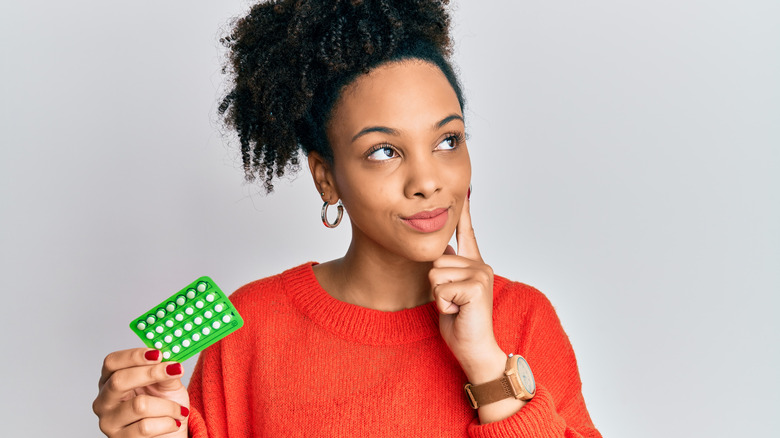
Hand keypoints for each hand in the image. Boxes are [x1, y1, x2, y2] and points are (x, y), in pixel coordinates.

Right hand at [93, 348, 189, 437]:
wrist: (168, 434)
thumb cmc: (164, 405)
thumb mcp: (166, 384)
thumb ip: (166, 371)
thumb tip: (170, 362)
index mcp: (111, 380)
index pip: (112, 362)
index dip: (134, 356)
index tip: (158, 353)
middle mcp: (104, 400)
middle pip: (119, 380)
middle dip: (151, 373)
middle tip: (176, 370)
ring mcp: (109, 421)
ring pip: (139, 405)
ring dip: (168, 406)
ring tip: (179, 410)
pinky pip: (146, 427)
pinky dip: (168, 423)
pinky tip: (174, 422)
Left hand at [430, 195, 505, 383]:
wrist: (474, 349)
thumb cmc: (461, 323)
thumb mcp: (450, 292)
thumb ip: (449, 271)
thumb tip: (444, 250)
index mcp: (474, 264)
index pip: (466, 232)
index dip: (464, 212)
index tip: (463, 190)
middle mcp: (480, 264)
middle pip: (435, 262)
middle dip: (436, 286)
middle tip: (453, 303)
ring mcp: (480, 274)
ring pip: (435, 275)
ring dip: (439, 297)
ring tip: (456, 307)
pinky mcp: (476, 287)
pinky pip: (440, 289)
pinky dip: (443, 305)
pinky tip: (458, 312)